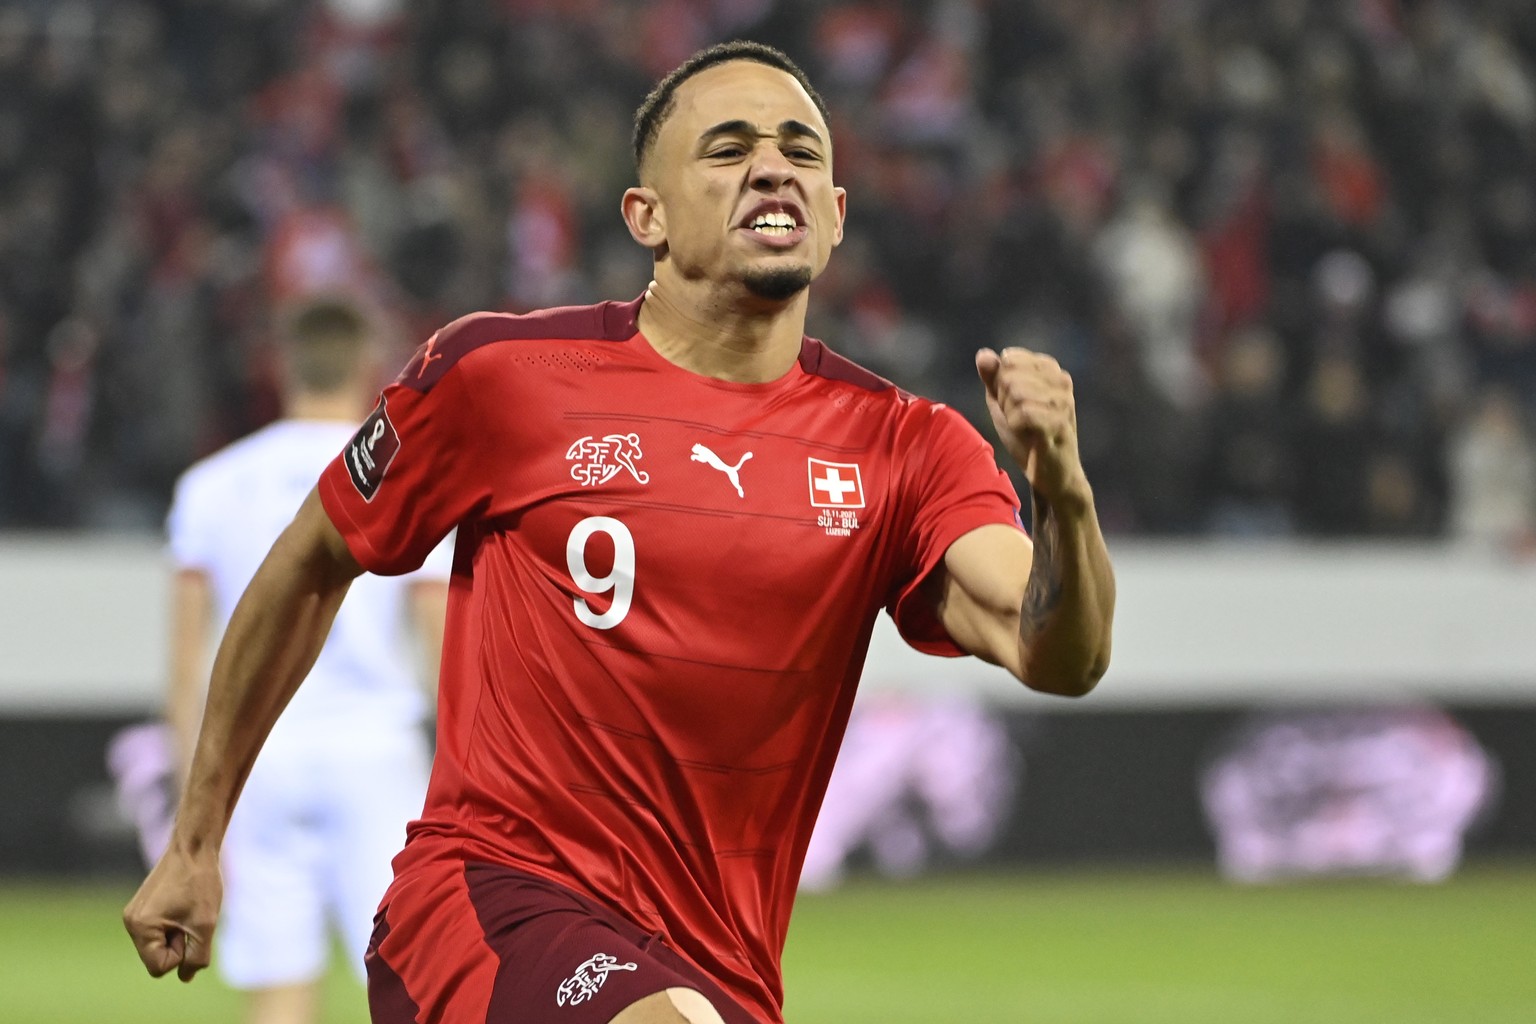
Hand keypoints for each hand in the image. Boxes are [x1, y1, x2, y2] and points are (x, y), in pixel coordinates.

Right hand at [123, 841, 222, 981]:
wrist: (195, 847)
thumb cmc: (200, 883)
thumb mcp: (205, 925)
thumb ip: (197, 957)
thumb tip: (185, 977)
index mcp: (139, 927)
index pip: (159, 967)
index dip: (181, 954)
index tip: (189, 928)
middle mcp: (130, 922)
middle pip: (157, 957)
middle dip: (179, 943)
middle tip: (190, 916)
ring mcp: (135, 914)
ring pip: (160, 944)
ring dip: (178, 933)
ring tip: (187, 908)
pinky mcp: (143, 907)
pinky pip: (160, 931)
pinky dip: (175, 924)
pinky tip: (184, 904)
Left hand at [975, 347, 1088, 508]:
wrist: (1051, 474)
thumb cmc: (1027, 436)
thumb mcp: (1003, 403)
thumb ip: (992, 378)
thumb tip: (983, 354)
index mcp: (1050, 369)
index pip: (1009, 359)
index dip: (1002, 384)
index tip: (1015, 404)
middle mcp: (1061, 380)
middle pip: (1010, 375)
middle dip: (1005, 401)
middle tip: (1020, 420)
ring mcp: (1064, 401)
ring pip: (1016, 392)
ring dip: (1011, 415)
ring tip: (1025, 428)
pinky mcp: (1060, 423)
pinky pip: (1024, 413)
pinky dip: (1016, 426)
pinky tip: (1027, 435)